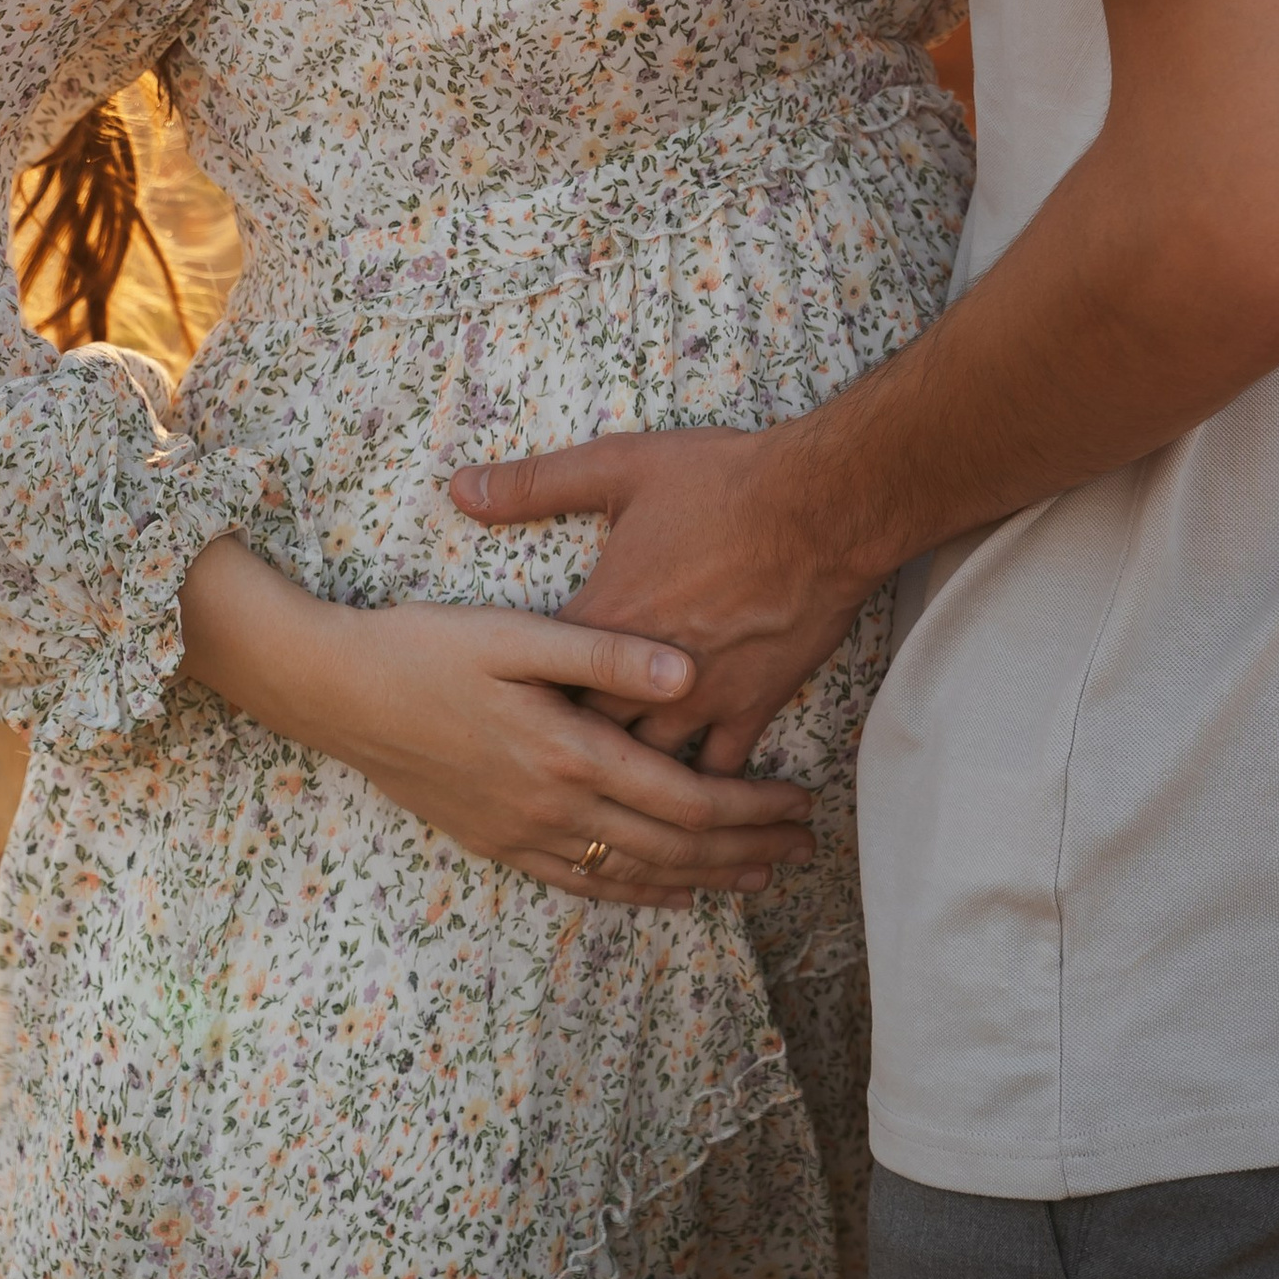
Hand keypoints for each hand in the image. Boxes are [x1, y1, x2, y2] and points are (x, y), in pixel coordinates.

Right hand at [177, 537, 815, 906]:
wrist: (336, 691)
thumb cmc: (426, 646)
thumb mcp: (515, 634)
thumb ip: (605, 654)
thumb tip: (688, 676)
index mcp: (567, 753)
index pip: (683, 798)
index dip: (749, 808)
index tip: (801, 804)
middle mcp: (551, 808)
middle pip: (671, 847)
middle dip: (744, 849)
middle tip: (803, 846)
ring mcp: (522, 835)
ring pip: (633, 874)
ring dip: (703, 878)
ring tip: (759, 875)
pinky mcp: (497, 841)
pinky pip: (582, 884)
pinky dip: (637, 891)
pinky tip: (666, 891)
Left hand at [452, 427, 875, 771]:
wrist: (819, 506)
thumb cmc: (718, 481)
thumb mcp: (618, 467)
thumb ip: (534, 483)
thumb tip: (459, 486)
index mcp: (601, 620)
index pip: (539, 685)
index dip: (517, 703)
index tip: (496, 719)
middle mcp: (642, 674)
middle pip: (585, 739)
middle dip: (565, 756)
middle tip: (540, 776)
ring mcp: (699, 696)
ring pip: (648, 770)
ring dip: (629, 786)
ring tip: (606, 807)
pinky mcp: (751, 705)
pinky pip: (720, 772)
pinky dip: (703, 793)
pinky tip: (690, 811)